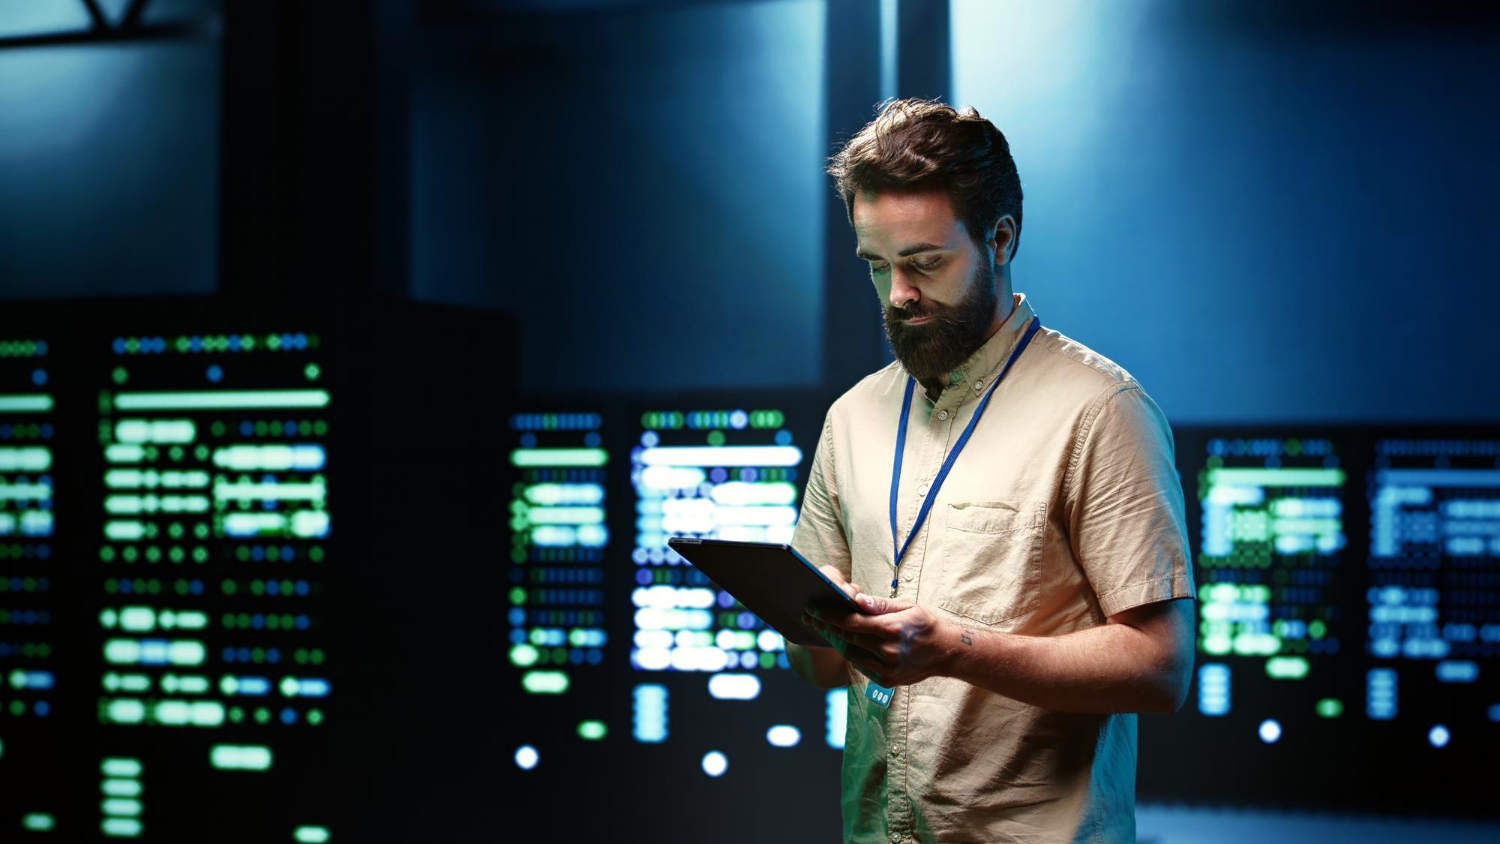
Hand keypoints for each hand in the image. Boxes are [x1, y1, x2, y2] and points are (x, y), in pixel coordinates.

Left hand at [801, 591, 953, 686]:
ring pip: (850, 655)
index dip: (829, 616)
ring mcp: (886, 669)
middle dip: (826, 628)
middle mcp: (888, 651)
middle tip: (812, 618)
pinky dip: (850, 654)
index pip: (851, 623)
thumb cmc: (923, 624)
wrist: (944, 652)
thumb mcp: (906, 606)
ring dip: (835, 642)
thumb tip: (857, 600)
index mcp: (891, 629)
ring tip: (825, 630)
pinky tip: (844, 643)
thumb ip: (879, 604)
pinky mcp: (885, 681)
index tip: (813, 609)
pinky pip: (860, 666)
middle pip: (846, 639)